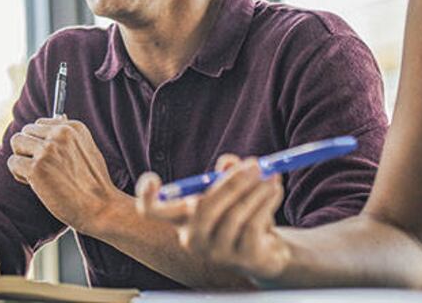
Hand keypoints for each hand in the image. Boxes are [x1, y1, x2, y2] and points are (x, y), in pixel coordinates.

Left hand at [7, 117, 121, 232]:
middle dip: (28, 149)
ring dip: (21, 159)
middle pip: (25, 131)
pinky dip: (18, 174)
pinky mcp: (36, 168)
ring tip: (35, 175)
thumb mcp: (87, 149)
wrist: (101, 208)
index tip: (49, 158)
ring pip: (17, 142)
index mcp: (72, 127)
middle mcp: (60, 134)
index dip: (40, 142)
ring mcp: (47, 150)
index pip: (40, 123)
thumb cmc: (94, 184)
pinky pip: (13, 162)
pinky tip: (33, 184)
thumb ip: (69, 136)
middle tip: (41, 168)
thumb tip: (58, 116)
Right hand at [136, 155, 290, 281]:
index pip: (152, 211)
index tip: (153, 179)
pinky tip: (275, 190)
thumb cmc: (239, 215)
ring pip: (234, 214)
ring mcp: (217, 252)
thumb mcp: (230, 191)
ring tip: (270, 175)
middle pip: (202, 208)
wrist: (266, 252)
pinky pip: (252, 225)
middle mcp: (192, 239)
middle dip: (230, 183)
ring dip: (255, 190)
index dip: (146, 197)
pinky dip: (265, 202)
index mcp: (181, 219)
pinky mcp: (243, 259)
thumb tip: (228, 162)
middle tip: (254, 165)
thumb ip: (225, 173)